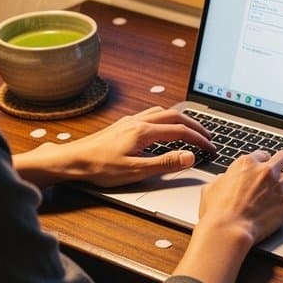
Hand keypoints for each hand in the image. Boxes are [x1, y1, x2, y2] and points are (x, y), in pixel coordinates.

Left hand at [12, 106, 213, 188]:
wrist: (71, 160)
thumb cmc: (99, 167)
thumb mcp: (135, 170)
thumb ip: (165, 163)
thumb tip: (189, 156)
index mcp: (144, 131)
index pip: (180, 131)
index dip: (198, 139)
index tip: (210, 147)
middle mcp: (138, 121)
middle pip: (175, 116)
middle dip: (194, 125)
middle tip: (207, 135)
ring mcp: (129, 121)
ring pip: (162, 111)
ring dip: (180, 119)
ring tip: (190, 129)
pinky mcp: (122, 125)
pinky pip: (151, 114)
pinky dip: (166, 118)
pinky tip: (164, 129)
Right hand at [197, 149, 282, 246]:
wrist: (228, 228)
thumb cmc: (217, 212)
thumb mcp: (211, 188)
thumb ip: (222, 180)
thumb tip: (224, 179)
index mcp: (246, 164)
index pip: (262, 155)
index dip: (267, 160)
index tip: (269, 165)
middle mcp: (265, 171)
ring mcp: (279, 185)